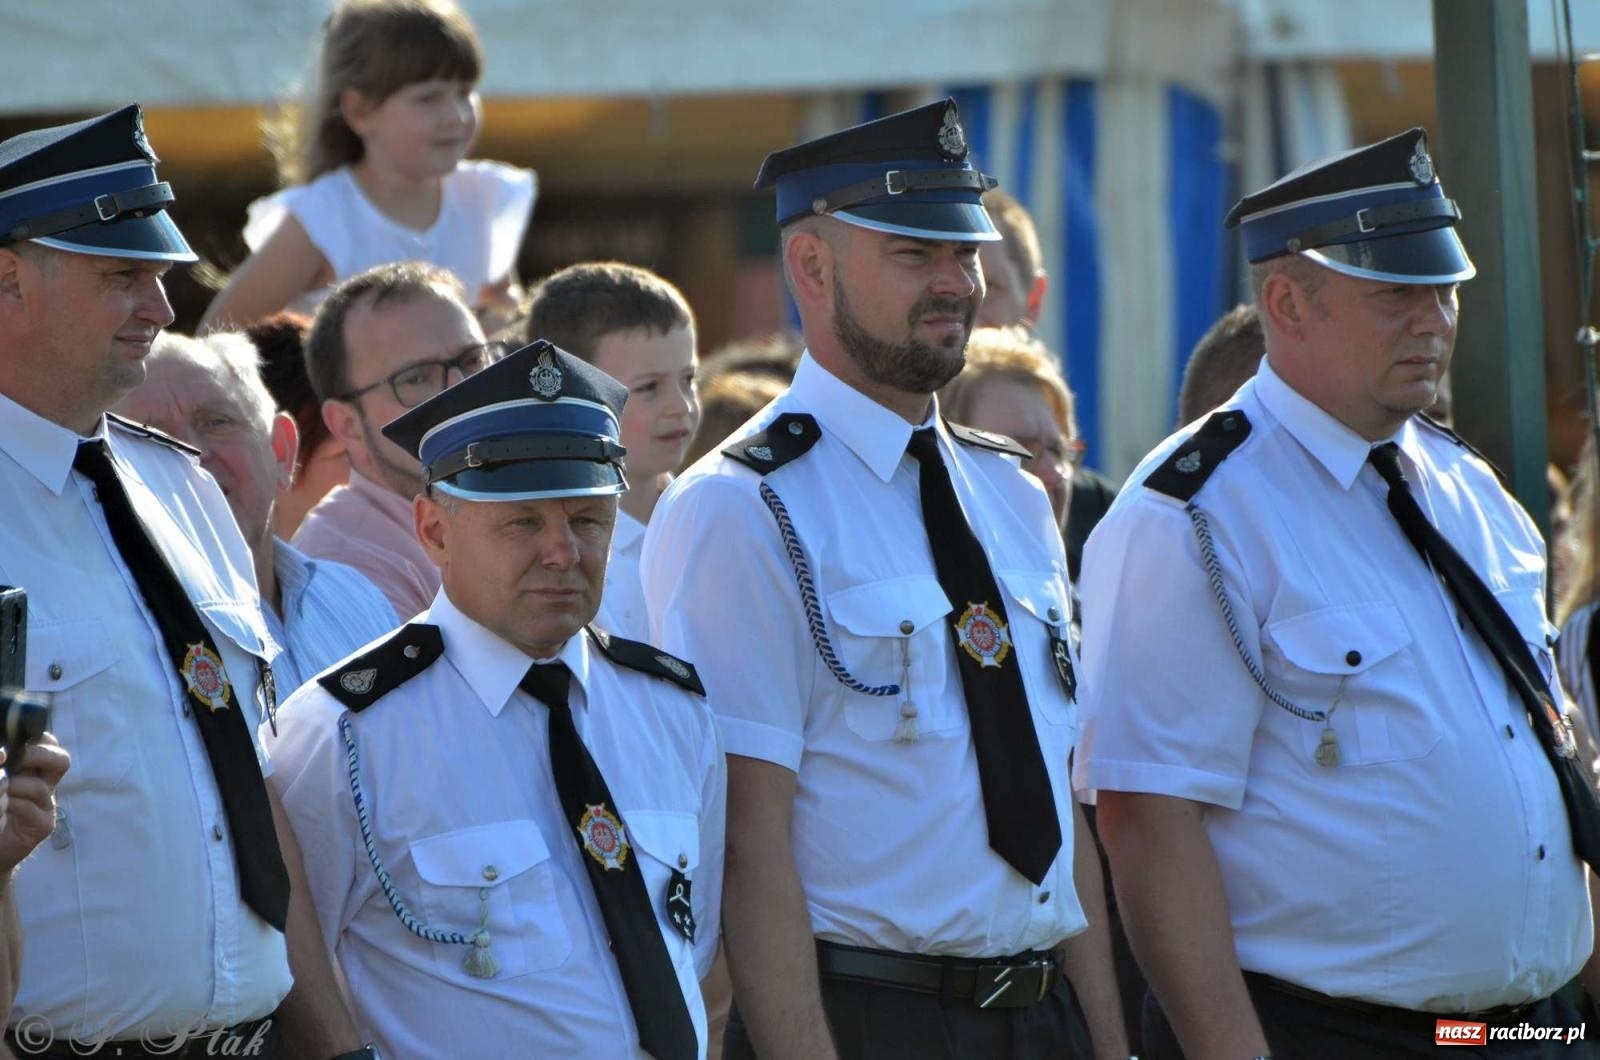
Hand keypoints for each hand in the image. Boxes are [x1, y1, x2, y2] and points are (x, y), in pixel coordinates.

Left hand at [0, 734, 68, 873]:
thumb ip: (1, 766)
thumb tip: (1, 753)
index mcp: (34, 769)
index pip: (48, 743)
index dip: (37, 737)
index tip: (12, 742)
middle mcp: (45, 784)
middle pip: (60, 760)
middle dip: (36, 756)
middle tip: (9, 759)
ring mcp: (46, 806)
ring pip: (39, 787)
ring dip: (11, 786)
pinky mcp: (43, 826)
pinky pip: (30, 810)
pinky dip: (11, 805)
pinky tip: (1, 809)